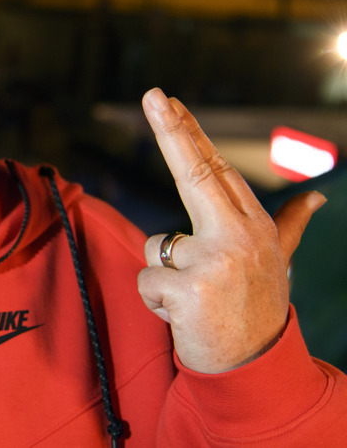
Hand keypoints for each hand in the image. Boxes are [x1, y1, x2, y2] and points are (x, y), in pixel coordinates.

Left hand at [136, 88, 325, 372]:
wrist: (255, 369)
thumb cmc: (255, 308)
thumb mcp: (276, 262)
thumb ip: (289, 226)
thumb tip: (316, 197)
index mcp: (253, 226)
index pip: (215, 169)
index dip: (188, 134)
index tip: (166, 100)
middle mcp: (238, 237)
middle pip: (193, 174)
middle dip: (171, 130)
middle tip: (152, 93)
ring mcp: (215, 262)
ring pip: (155, 247)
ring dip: (163, 276)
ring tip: (195, 298)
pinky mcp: (189, 290)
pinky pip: (146, 281)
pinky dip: (155, 301)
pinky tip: (184, 314)